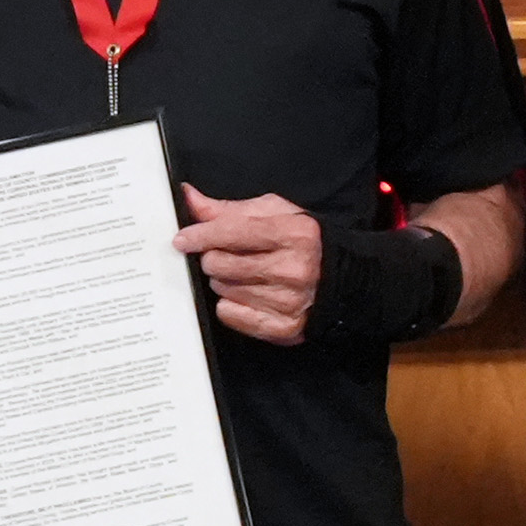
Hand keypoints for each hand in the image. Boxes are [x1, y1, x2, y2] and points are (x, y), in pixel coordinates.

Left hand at [172, 184, 326, 345]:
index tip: (183, 239)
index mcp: (294, 234)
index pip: (232, 232)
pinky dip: (232, 304)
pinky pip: (229, 314)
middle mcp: (294, 269)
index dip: (200, 235)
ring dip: (225, 281)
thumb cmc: (305, 243)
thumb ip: (229, 209)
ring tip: (248, 275)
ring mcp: (288, 302)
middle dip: (215, 258)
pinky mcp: (282, 328)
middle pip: (219, 264)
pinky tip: (251, 295)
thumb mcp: (275, 214)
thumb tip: (190, 198)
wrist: (343, 280)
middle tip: (229, 256)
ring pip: (222, 289)